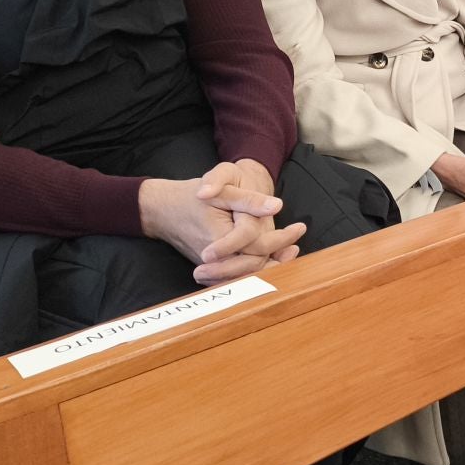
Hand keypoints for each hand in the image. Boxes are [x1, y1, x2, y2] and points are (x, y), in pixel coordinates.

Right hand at [140, 167, 302, 283]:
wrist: (163, 209)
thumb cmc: (193, 196)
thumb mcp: (222, 188)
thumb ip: (248, 200)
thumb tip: (277, 206)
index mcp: (220, 238)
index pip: (258, 244)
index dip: (282, 238)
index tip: (300, 227)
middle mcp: (216, 258)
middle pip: (255, 265)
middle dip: (279, 256)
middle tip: (297, 244)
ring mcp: (212, 266)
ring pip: (246, 274)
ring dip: (270, 267)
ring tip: (290, 253)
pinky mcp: (211, 269)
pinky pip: (236, 276)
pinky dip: (254, 271)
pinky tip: (270, 261)